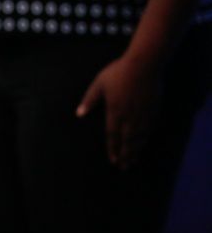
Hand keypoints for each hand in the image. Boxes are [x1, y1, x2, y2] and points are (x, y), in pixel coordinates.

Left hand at [76, 54, 160, 169]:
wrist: (144, 65)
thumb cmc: (118, 72)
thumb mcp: (99, 84)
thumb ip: (89, 99)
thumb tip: (78, 113)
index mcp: (114, 111)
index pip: (112, 135)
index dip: (112, 149)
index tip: (112, 160)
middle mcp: (129, 117)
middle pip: (127, 141)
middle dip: (125, 155)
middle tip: (123, 167)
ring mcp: (143, 115)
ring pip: (139, 138)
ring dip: (136, 150)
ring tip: (133, 161)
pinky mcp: (154, 111)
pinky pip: (149, 130)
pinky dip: (146, 139)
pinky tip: (144, 144)